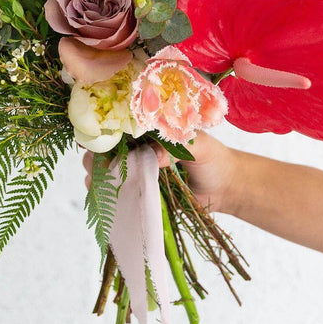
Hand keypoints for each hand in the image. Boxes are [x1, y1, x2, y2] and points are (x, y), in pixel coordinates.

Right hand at [82, 131, 244, 214]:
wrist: (226, 188)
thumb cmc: (214, 159)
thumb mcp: (199, 146)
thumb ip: (178, 146)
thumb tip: (153, 156)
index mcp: (150, 131)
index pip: (120, 128)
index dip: (105, 132)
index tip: (97, 140)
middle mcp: (140, 149)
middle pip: (107, 148)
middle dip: (96, 154)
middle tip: (96, 164)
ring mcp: (138, 171)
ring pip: (107, 170)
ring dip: (97, 174)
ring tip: (97, 180)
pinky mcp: (141, 192)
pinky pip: (118, 192)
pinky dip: (106, 193)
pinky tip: (101, 195)